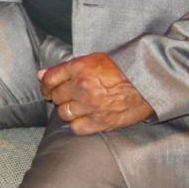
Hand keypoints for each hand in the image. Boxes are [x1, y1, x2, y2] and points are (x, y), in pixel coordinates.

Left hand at [37, 53, 152, 134]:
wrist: (147, 82)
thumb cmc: (122, 68)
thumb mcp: (93, 59)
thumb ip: (66, 67)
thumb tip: (41, 74)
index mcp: (80, 68)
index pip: (50, 79)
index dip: (46, 85)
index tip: (48, 88)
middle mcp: (82, 86)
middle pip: (56, 97)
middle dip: (58, 96)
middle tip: (65, 96)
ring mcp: (91, 105)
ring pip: (64, 113)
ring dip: (67, 110)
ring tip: (76, 107)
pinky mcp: (101, 122)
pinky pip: (77, 128)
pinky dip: (77, 124)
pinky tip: (83, 118)